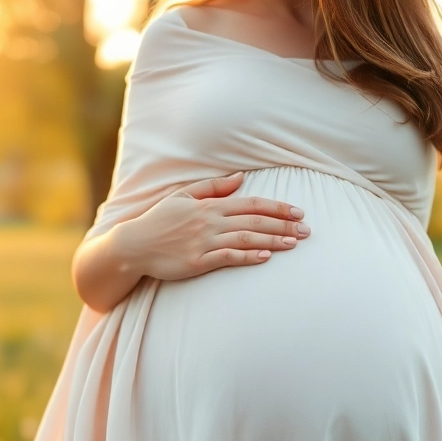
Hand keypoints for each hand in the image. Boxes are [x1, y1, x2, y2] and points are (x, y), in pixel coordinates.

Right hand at [113, 171, 310, 281]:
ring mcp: (204, 242)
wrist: (134, 246)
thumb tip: (241, 178)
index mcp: (209, 205)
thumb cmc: (159, 220)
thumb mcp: (183, 195)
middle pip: (254, 222)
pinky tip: (266, 257)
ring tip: (294, 243)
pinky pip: (228, 258)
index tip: (298, 212)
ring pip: (246, 239)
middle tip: (307, 231)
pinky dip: (249, 257)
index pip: (251, 204)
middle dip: (283, 225)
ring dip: (273, 241)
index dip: (277, 208)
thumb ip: (213, 186)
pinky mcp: (197, 262)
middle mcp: (209, 222)